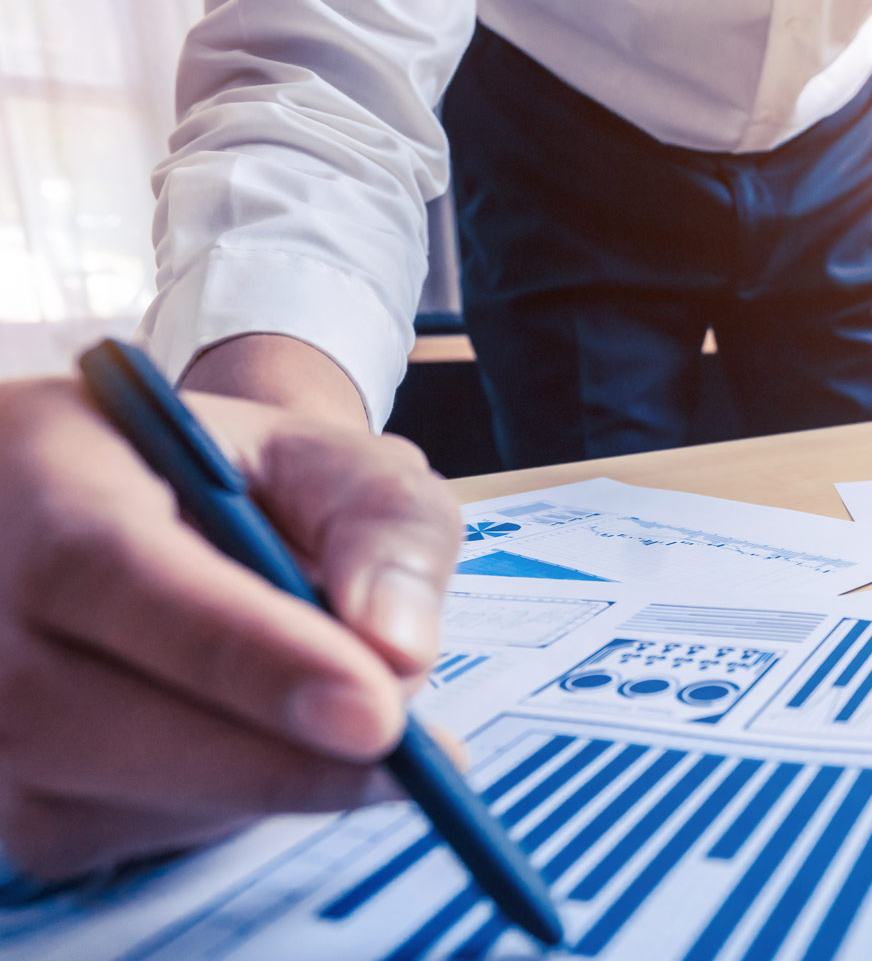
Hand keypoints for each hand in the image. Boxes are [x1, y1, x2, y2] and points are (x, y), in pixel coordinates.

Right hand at [0, 377, 460, 877]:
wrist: (166, 518)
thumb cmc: (253, 482)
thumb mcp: (338, 459)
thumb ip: (386, 526)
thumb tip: (398, 651)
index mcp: (44, 471)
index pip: (107, 568)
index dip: (241, 651)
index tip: (373, 713)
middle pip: (82, 711)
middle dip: (269, 753)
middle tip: (407, 755)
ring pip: (105, 792)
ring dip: (257, 777)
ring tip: (330, 702)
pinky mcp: (8, 797)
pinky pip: (119, 835)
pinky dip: (223, 806)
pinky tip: (261, 734)